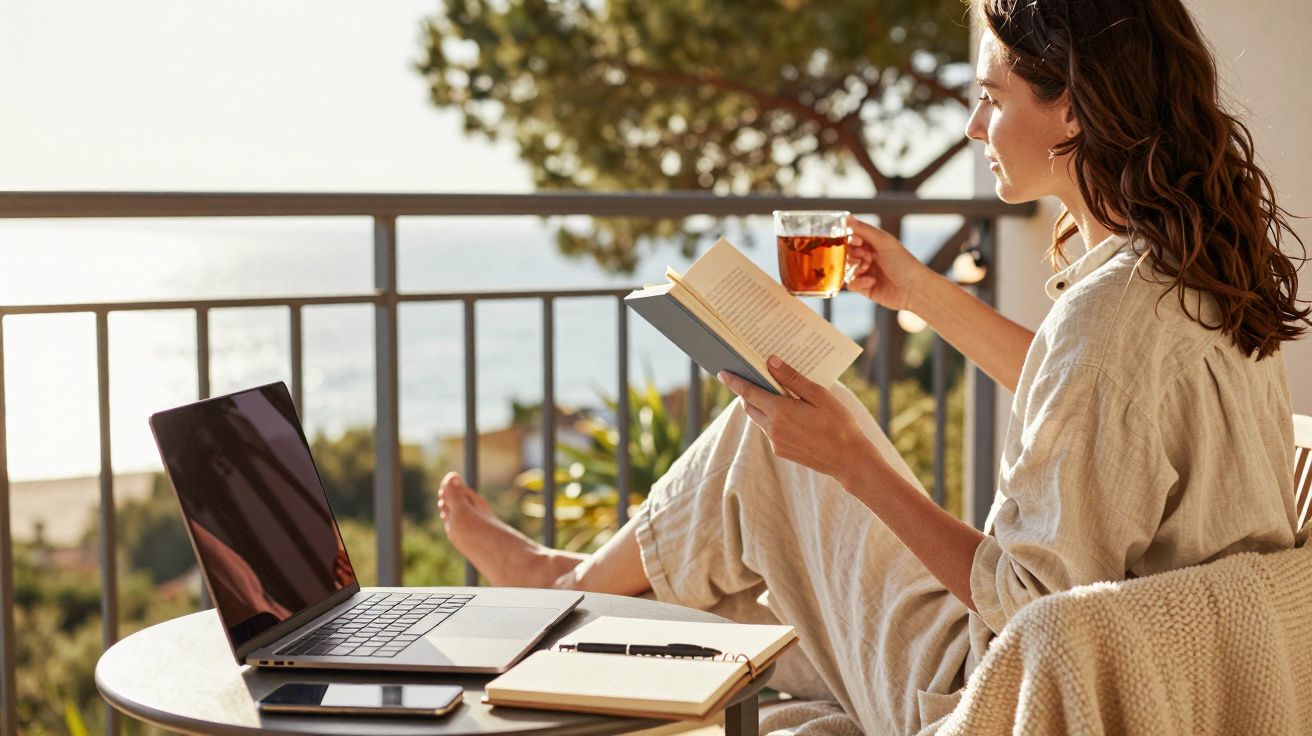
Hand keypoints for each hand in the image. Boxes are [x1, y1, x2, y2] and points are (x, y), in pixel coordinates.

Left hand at [717, 356, 872, 484]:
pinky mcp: (782, 452)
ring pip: (759, 419)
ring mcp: (776, 442)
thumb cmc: (838, 424)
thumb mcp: (818, 395)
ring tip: (772, 394)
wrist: (849, 460)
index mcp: (779, 411)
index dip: (734, 382)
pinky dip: (772, 419)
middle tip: (750, 378)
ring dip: (760, 406)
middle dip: (746, 392)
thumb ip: (792, 379)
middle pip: (750, 406)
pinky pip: (770, 431)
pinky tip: (788, 414)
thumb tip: (771, 362)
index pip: (748, 392)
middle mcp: (772, 428)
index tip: (722, 373)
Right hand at [845, 218, 932, 311]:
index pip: (853, 238)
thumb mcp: (884, 242)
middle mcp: (868, 257)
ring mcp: (866, 273)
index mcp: (874, 244)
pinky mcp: (865, 288)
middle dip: (851, 255)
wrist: (914, 288)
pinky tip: (871, 281)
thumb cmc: (903, 262)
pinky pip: (851, 284)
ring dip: (854, 268)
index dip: (850, 239)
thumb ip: (864, 230)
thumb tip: (847, 217)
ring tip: (866, 268)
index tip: (858, 242)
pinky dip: (858, 282)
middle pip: (847, 253)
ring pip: (846, 269)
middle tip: (863, 257)